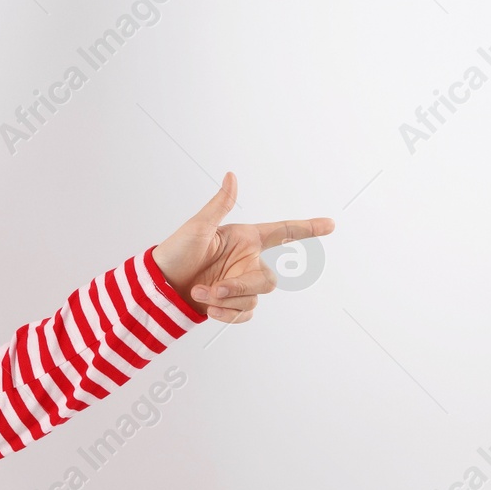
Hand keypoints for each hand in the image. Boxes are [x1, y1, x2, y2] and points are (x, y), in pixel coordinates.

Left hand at [152, 171, 334, 323]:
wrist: (159, 284)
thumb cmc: (176, 250)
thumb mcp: (198, 227)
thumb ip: (219, 204)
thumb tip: (231, 175)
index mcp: (244, 239)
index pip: (282, 232)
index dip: (306, 228)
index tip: (330, 224)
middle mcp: (247, 261)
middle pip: (268, 280)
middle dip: (240, 287)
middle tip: (213, 289)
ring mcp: (240, 284)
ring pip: (253, 299)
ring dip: (225, 300)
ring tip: (198, 293)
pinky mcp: (231, 303)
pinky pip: (243, 313)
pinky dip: (226, 314)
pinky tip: (207, 308)